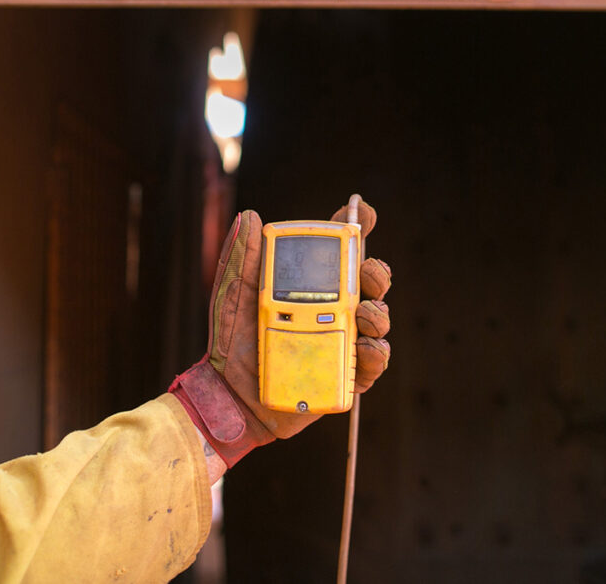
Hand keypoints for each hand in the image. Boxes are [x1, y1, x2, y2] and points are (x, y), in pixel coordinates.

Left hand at [170, 201, 391, 469]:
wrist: (228, 395)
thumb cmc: (232, 341)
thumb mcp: (234, 294)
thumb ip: (243, 257)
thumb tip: (251, 216)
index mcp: (310, 283)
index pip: (340, 250)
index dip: (356, 226)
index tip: (365, 211)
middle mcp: (333, 308)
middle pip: (368, 283)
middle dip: (375, 272)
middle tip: (366, 271)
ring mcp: (343, 341)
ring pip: (376, 320)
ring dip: (377, 312)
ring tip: (361, 314)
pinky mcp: (346, 375)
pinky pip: (372, 363)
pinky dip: (375, 352)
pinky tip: (365, 347)